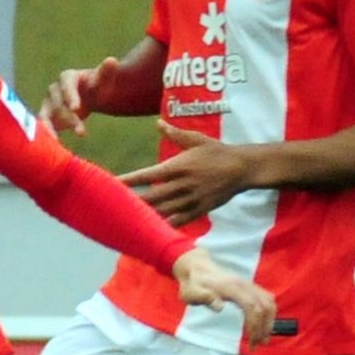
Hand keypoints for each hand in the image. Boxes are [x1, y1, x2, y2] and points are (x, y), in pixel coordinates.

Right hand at [43, 58, 120, 136]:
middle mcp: (54, 89)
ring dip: (54, 128)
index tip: (76, 109)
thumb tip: (112, 60)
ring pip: (47, 115)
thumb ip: (106, 72)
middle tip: (82, 132)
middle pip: (59, 103)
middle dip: (69, 118)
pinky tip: (54, 145)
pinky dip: (47, 133)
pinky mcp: (46, 115)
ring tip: (60, 142)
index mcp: (67, 77)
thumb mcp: (103, 80)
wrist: (89, 96)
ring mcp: (48, 102)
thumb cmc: (96, 87)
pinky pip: (44, 124)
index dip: (70, 96)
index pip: (67, 85)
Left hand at [119, 121, 252, 225]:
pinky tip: (152, 230)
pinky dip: (165, 226)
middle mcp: (182, 184)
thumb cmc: (217, 152)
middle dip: (131, 202)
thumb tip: (158, 123)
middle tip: (111, 207)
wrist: (242, 168)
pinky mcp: (200, 210)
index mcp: (178, 166)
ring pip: (162, 211)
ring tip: (126, 220)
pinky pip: (179, 221)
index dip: (128, 181)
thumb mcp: (197, 139)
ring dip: (144, 216)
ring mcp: (191, 200)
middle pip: (151, 197)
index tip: (111, 184)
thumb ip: (175, 133)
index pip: (147, 175)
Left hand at [172, 248, 276, 346]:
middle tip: (255, 345)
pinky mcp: (250, 287)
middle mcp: (244, 285)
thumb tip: (219, 307)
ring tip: (262, 339)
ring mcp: (248, 284)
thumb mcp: (191, 292)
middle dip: (263, 328)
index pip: (252, 307)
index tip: (250, 341)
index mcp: (232, 287)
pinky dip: (269, 314)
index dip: (254, 325)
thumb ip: (204, 298)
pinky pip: (267, 299)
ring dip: (269, 322)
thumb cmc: (193, 284)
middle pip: (264, 306)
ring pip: (269, 303)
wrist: (196, 267)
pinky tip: (263, 326)